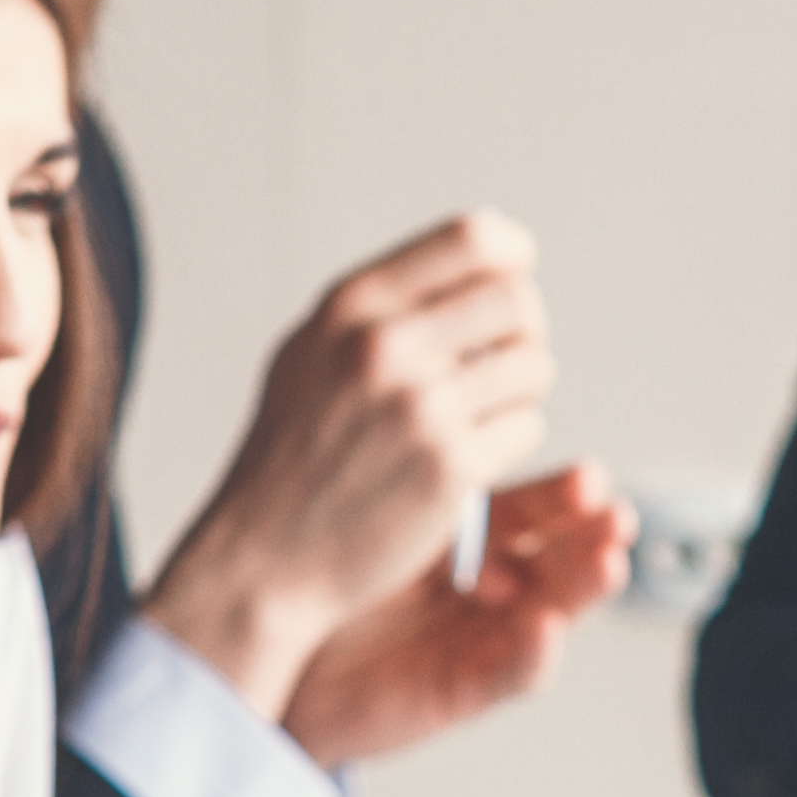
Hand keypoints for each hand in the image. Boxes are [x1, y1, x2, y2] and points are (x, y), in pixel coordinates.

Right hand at [137, 212, 549, 716]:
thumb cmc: (288, 459)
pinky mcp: (451, 468)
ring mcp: (422, 408)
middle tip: (506, 360)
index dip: (512, 256)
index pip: (471, 239)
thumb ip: (381, 306)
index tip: (517, 275)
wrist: (263, 556)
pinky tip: (469, 458)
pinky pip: (524, 429)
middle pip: (518, 300)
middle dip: (525, 329)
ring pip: (533, 367)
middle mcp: (387, 347)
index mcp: (354, 306)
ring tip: (481, 414)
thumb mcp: (311, 352)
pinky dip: (509, 442)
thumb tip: (473, 256)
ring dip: (521, 391)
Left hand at [275, 461, 631, 764]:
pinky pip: (507, 674)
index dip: (565, 498)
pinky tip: (545, 627)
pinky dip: (531, 654)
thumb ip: (405, 452)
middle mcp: (482, 587)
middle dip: (590, 538)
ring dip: (582, 589)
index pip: (532, 512)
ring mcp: (476, 637)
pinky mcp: (460, 689)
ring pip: (549, 612)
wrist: (269, 644)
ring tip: (607, 561)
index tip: (589, 475)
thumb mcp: (363, 501)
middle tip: (614, 515)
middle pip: (555, 558)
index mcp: (464, 538)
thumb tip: (435, 370)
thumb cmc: (311, 573)